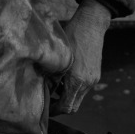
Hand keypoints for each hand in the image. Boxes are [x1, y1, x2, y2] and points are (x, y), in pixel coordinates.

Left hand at [50, 0, 110, 115]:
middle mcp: (87, 83)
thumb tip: (39, 85)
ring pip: (79, 97)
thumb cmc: (71, 35)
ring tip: (55, 85)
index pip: (65, 107)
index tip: (44, 107)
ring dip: (67, 96)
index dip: (54, 110)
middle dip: (60, 106)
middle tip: (48, 99)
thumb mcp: (57, 54)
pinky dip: (74, 87)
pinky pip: (84, 88)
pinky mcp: (96, 73)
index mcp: (77, 80)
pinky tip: (65, 75)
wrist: (91, 23)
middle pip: (74, 106)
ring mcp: (93, 79)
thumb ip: (49, 73)